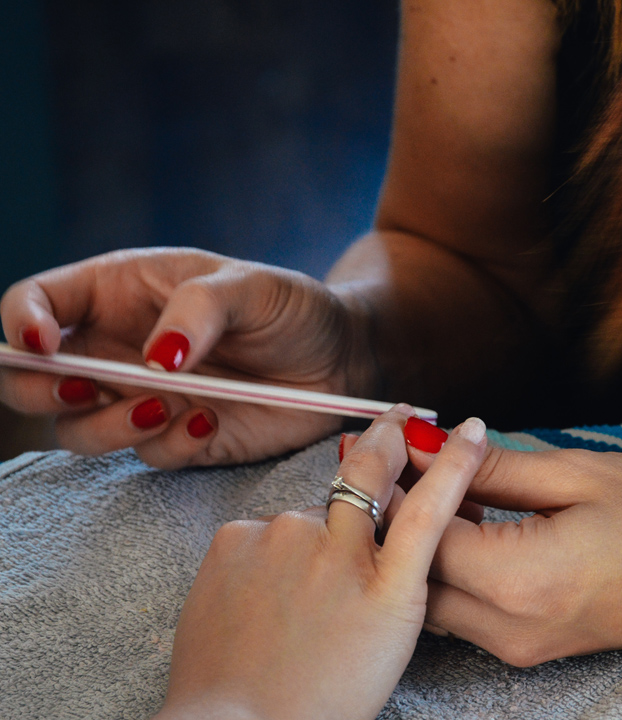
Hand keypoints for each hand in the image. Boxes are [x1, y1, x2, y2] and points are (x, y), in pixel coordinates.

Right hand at [0, 248, 375, 466]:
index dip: (21, 322)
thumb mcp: (250, 285)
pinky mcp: (177, 438)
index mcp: (121, 293)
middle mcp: (119, 349)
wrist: (337, 360)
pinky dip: (167, 445)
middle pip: (33, 379)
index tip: (42, 342)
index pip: (37, 302)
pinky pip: (146, 456)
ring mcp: (144, 398)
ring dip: (109, 426)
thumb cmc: (291, 308)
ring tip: (164, 404)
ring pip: (80, 429)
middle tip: (88, 386)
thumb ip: (199, 308)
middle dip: (41, 390)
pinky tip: (209, 422)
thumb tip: (153, 358)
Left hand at [153, 406, 487, 719]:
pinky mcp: (235, 535)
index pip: (428, 508)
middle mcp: (335, 551)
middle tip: (395, 417)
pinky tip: (264, 590)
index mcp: (384, 591)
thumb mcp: (384, 642)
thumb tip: (387, 524)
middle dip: (386, 437)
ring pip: (311, 514)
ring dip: (314, 533)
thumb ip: (392, 576)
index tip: (471, 429)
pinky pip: (267, 528)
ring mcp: (281, 537)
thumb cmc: (317, 695)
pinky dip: (273, 550)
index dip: (453, 462)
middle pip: (367, 472)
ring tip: (296, 591)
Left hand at [404, 431, 621, 665]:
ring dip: (421, 543)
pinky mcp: (530, 645)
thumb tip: (435, 447)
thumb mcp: (577, 474)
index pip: (424, 537)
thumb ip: (494, 467)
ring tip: (428, 484)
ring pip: (434, 596)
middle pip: (417, 574)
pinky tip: (462, 519)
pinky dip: (449, 565)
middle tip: (402, 462)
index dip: (402, 487)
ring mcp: (520, 645)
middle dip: (401, 517)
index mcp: (522, 581)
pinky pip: (463, 608)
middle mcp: (511, 627)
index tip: (394, 446)